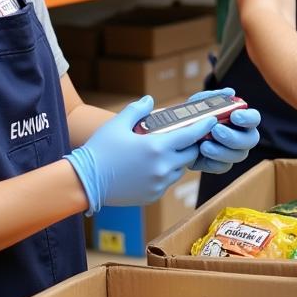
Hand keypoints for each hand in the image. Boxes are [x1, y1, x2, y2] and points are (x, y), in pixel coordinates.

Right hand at [65, 96, 206, 212]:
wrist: (85, 181)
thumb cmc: (101, 150)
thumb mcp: (117, 124)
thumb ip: (137, 110)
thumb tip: (150, 100)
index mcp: (156, 147)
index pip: (190, 135)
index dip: (202, 127)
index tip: (211, 120)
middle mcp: (162, 167)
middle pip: (189, 154)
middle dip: (190, 145)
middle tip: (185, 137)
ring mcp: (158, 183)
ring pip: (179, 170)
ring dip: (177, 161)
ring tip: (165, 152)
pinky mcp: (152, 196)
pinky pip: (166, 183)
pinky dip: (164, 174)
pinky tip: (152, 167)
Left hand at [184, 88, 261, 173]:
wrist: (176, 135)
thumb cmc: (193, 116)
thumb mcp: (199, 104)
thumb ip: (213, 98)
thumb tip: (230, 92)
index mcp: (240, 119)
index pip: (254, 118)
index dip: (248, 118)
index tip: (234, 116)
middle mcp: (242, 136)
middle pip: (251, 140)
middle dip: (234, 137)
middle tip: (216, 131)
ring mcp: (233, 152)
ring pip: (239, 155)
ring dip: (222, 150)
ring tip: (204, 145)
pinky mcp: (220, 164)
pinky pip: (224, 166)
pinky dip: (213, 161)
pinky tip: (201, 153)